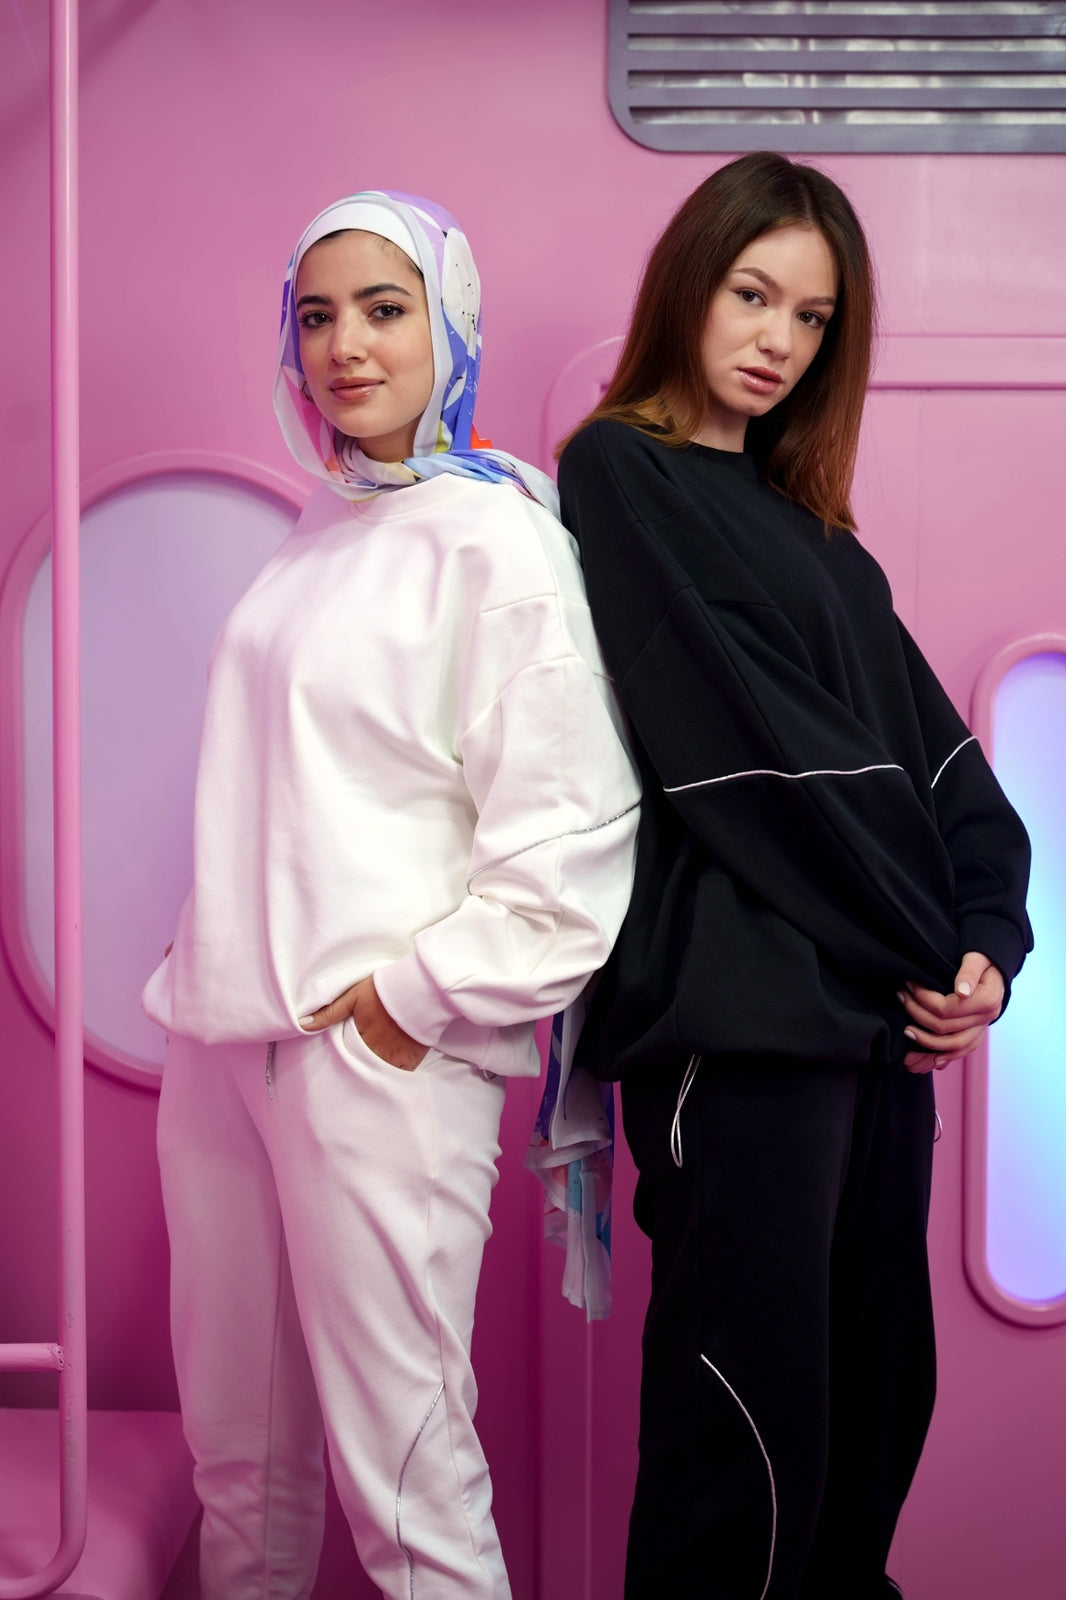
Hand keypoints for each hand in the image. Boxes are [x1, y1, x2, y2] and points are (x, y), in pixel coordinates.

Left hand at [299, 975, 426, 1070]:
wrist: (419, 988)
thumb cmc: (384, 989)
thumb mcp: (353, 996)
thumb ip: (328, 1013)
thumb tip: (303, 1024)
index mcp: (360, 1037)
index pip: (344, 1056)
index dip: (338, 1062)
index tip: (333, 1067)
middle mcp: (377, 1051)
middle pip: (361, 1068)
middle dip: (354, 1072)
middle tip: (346, 1081)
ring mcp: (395, 1057)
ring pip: (378, 1075)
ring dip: (371, 1076)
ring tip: (363, 1082)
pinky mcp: (411, 1058)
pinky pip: (399, 1075)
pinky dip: (391, 1077)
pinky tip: (385, 1079)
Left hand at [900, 951, 1004, 1072]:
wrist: (996, 969)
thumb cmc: (984, 960)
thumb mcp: (977, 958)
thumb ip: (969, 972)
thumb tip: (961, 991)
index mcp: (987, 1000)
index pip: (947, 1008)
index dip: (923, 998)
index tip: (909, 985)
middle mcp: (986, 1018)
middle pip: (945, 1028)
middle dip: (917, 1014)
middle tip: (901, 998)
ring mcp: (982, 1029)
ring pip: (952, 1047)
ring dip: (926, 1043)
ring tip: (905, 1032)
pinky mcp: (977, 1034)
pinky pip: (960, 1052)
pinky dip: (943, 1058)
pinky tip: (927, 1061)